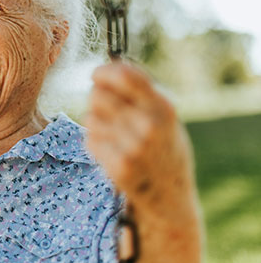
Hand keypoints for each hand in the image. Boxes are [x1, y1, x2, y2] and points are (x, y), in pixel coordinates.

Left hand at [84, 61, 196, 219]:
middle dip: (97, 97)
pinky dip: (95, 142)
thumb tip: (109, 67)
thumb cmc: (163, 146)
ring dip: (96, 122)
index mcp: (164, 107)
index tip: (96, 75)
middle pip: (98, 95)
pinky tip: (112, 150)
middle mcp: (150, 126)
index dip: (104, 71)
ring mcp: (134, 148)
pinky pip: (90, 140)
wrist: (171, 195)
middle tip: (107, 110)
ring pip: (90, 117)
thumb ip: (140, 92)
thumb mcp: (165, 115)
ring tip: (114, 134)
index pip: (124, 76)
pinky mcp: (119, 168)